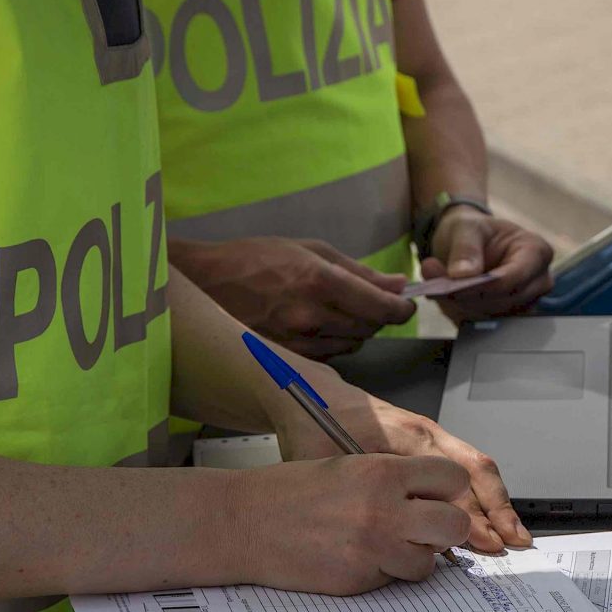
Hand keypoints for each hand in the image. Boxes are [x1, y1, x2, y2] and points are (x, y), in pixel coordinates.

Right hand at [169, 235, 414, 358]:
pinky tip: (315, 326)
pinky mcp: (290, 360)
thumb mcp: (309, 250)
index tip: (406, 304)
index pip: (381, 307)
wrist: (205, 286)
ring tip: (333, 310)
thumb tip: (396, 285)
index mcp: (320, 282)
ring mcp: (300, 344)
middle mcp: (312, 317)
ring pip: (352, 345)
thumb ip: (358, 271)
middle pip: (371, 328)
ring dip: (355, 330)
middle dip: (377, 315)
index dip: (402, 308)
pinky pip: (330, 357)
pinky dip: (333, 343)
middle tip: (367, 300)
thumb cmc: (254, 261)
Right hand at [231, 455, 471, 594]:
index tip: (437, 496)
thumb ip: (393, 480)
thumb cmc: (292, 492)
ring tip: (387, 545)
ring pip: (430, 562)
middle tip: (425, 528)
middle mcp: (384, 509)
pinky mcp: (359, 579)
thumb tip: (433, 497)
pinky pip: (395, 580)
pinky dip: (386, 573)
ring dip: (416, 556)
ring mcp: (373, 548)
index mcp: (383, 471)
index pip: (452, 479)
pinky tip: (358, 558)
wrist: (244, 522)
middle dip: (445, 529)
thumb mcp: (349, 467)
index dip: (448, 490)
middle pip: (455, 525)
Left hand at [274, 373, 531, 553]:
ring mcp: (431, 436)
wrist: (316, 398)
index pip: (452, 477)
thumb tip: (401, 534)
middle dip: (499, 508)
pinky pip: (465, 466)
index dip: (471, 513)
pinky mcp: (428, 443)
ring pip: (477, 467)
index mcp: (405, 434)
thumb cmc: (319, 427)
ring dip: (496, 502)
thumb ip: (368, 493)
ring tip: (512, 534)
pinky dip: (482, 493)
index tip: (485, 542)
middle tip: (514, 542)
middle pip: (476, 470)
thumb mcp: (334, 463)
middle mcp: (426, 432)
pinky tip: (487, 518)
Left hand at [421, 207, 553, 323]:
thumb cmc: (473, 231)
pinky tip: (447, 301)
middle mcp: (537, 281)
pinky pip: (483, 326)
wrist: (468, 243)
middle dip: (467, 298)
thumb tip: (462, 275)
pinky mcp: (508, 318)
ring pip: (492, 317)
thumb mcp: (465, 227)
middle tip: (436, 288)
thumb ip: (465, 248)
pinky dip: (461, 315)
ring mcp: (526, 303)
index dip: (481, 287)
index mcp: (536, 252)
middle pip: (503, 302)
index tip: (452, 287)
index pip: (512, 279)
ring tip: (438, 290)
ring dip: (461, 308)